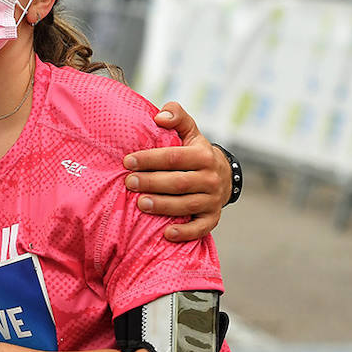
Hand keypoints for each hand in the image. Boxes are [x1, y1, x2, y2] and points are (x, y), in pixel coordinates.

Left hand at [122, 101, 230, 240]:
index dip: (149, 159)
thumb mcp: (190, 131)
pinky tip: (166, 234)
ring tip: (141, 204)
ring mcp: (212, 200)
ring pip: (186, 205)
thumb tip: (159, 116)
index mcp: (203, 155)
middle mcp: (211, 178)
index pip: (174, 157)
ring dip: (163, 206)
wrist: (224, 176)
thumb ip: (176, 117)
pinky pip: (200, 228)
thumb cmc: (196, 152)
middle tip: (129, 183)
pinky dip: (185, 233)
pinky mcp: (213, 218)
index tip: (127, 161)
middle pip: (178, 182)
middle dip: (152, 183)